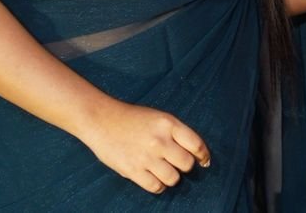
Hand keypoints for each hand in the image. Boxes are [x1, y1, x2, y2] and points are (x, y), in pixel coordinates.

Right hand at [78, 98, 208, 193]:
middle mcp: (160, 141)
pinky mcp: (133, 171)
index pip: (196, 144)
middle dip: (184, 166)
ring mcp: (146, 157)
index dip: (203, 155)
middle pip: (187, 164)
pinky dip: (158, 185)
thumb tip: (196, 154)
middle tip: (177, 163)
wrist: (101, 120)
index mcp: (168, 124)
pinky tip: (153, 178)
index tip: (203, 161)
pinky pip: (156, 187)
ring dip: (171, 177)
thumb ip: (176, 133)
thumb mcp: (159, 117)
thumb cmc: (132, 118)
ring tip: (163, 170)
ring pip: (173, 178)